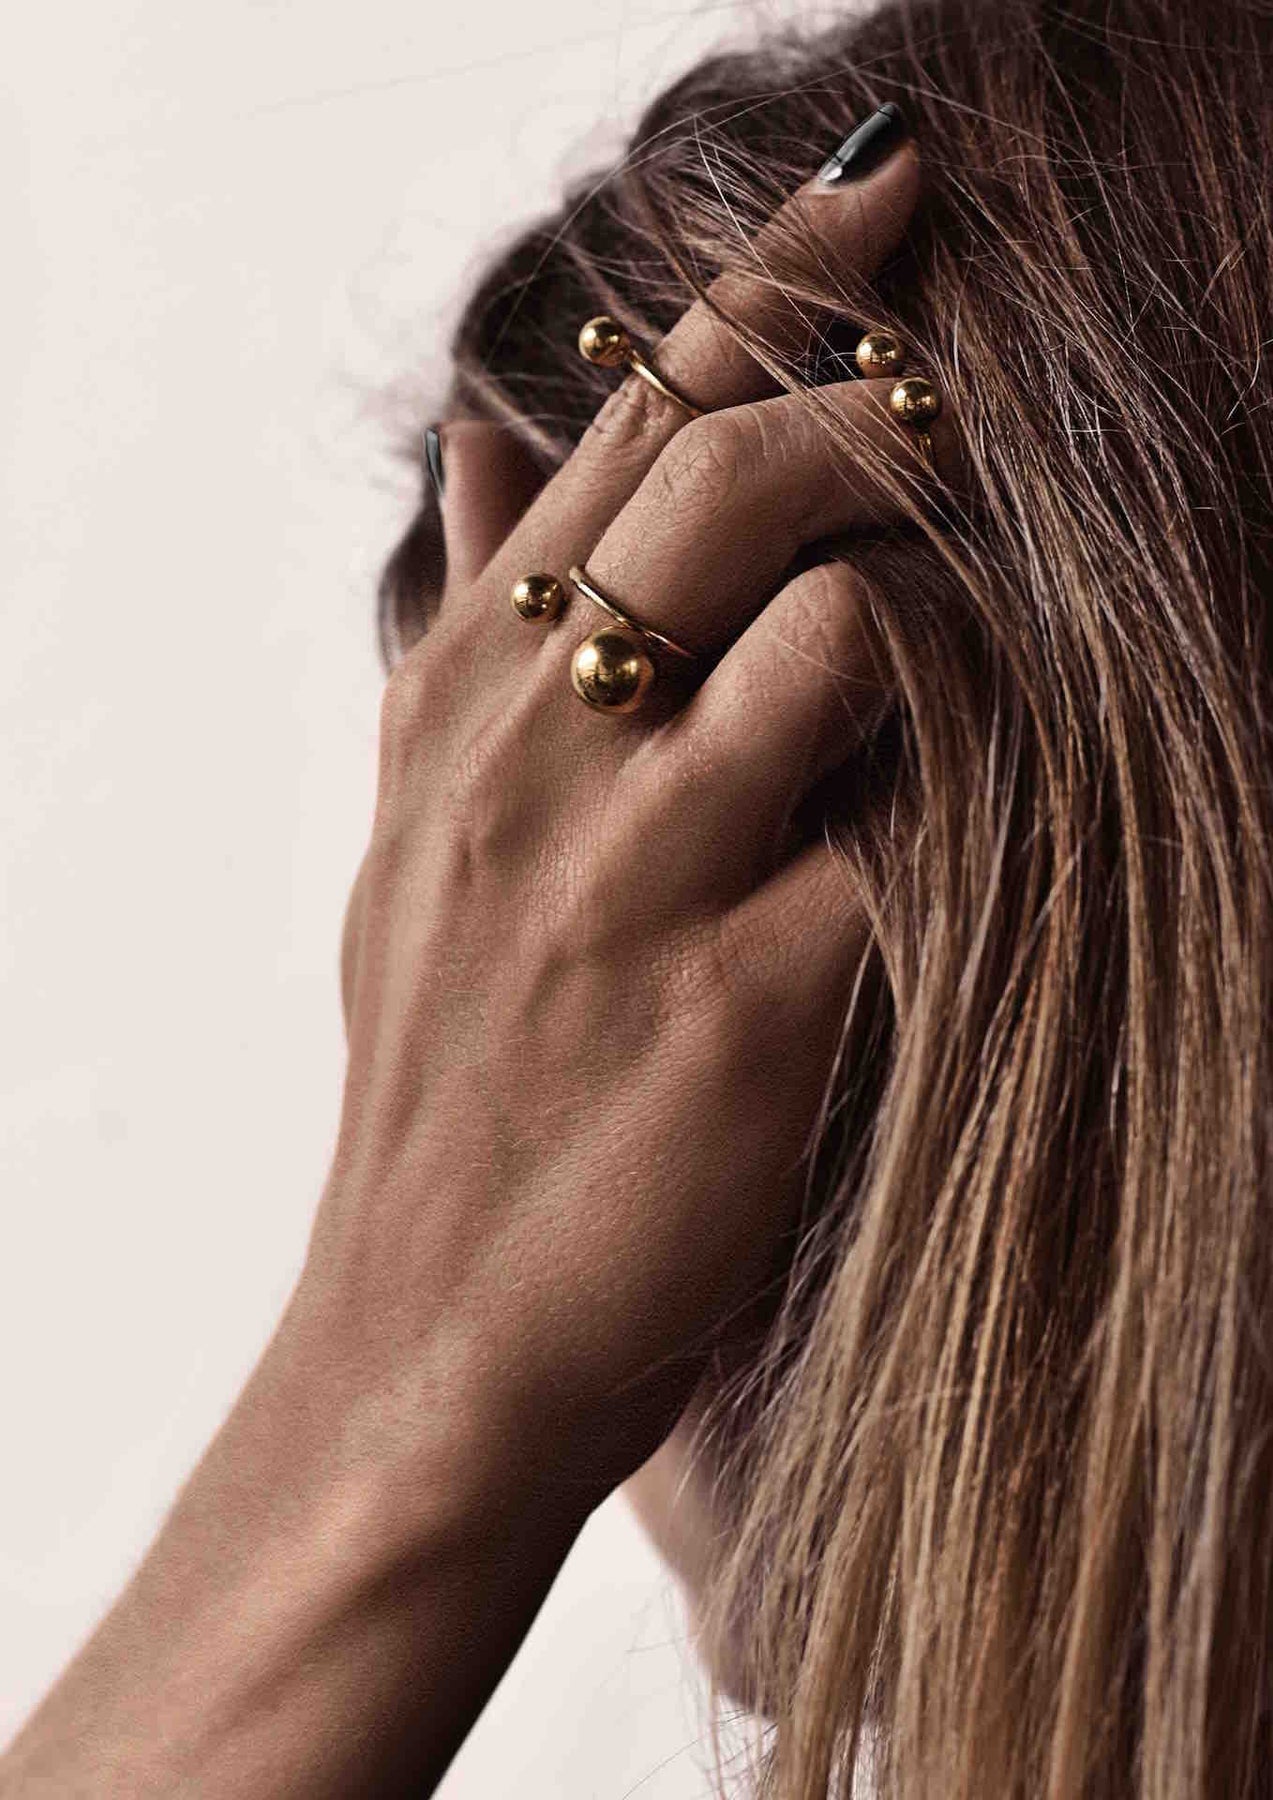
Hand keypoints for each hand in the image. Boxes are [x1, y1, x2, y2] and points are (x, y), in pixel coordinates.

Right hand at [307, 129, 943, 1514]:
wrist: (425, 1338)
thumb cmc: (442, 1079)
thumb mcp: (412, 831)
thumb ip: (457, 627)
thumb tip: (477, 435)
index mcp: (463, 702)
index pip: (626, 430)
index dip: (769, 290)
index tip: (889, 196)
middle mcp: (538, 757)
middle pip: (743, 480)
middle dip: (895, 400)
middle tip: (994, 384)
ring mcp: (638, 873)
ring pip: (855, 628)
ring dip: (964, 602)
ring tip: (1014, 623)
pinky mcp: (747, 1001)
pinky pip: (920, 830)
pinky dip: (988, 791)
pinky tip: (1017, 804)